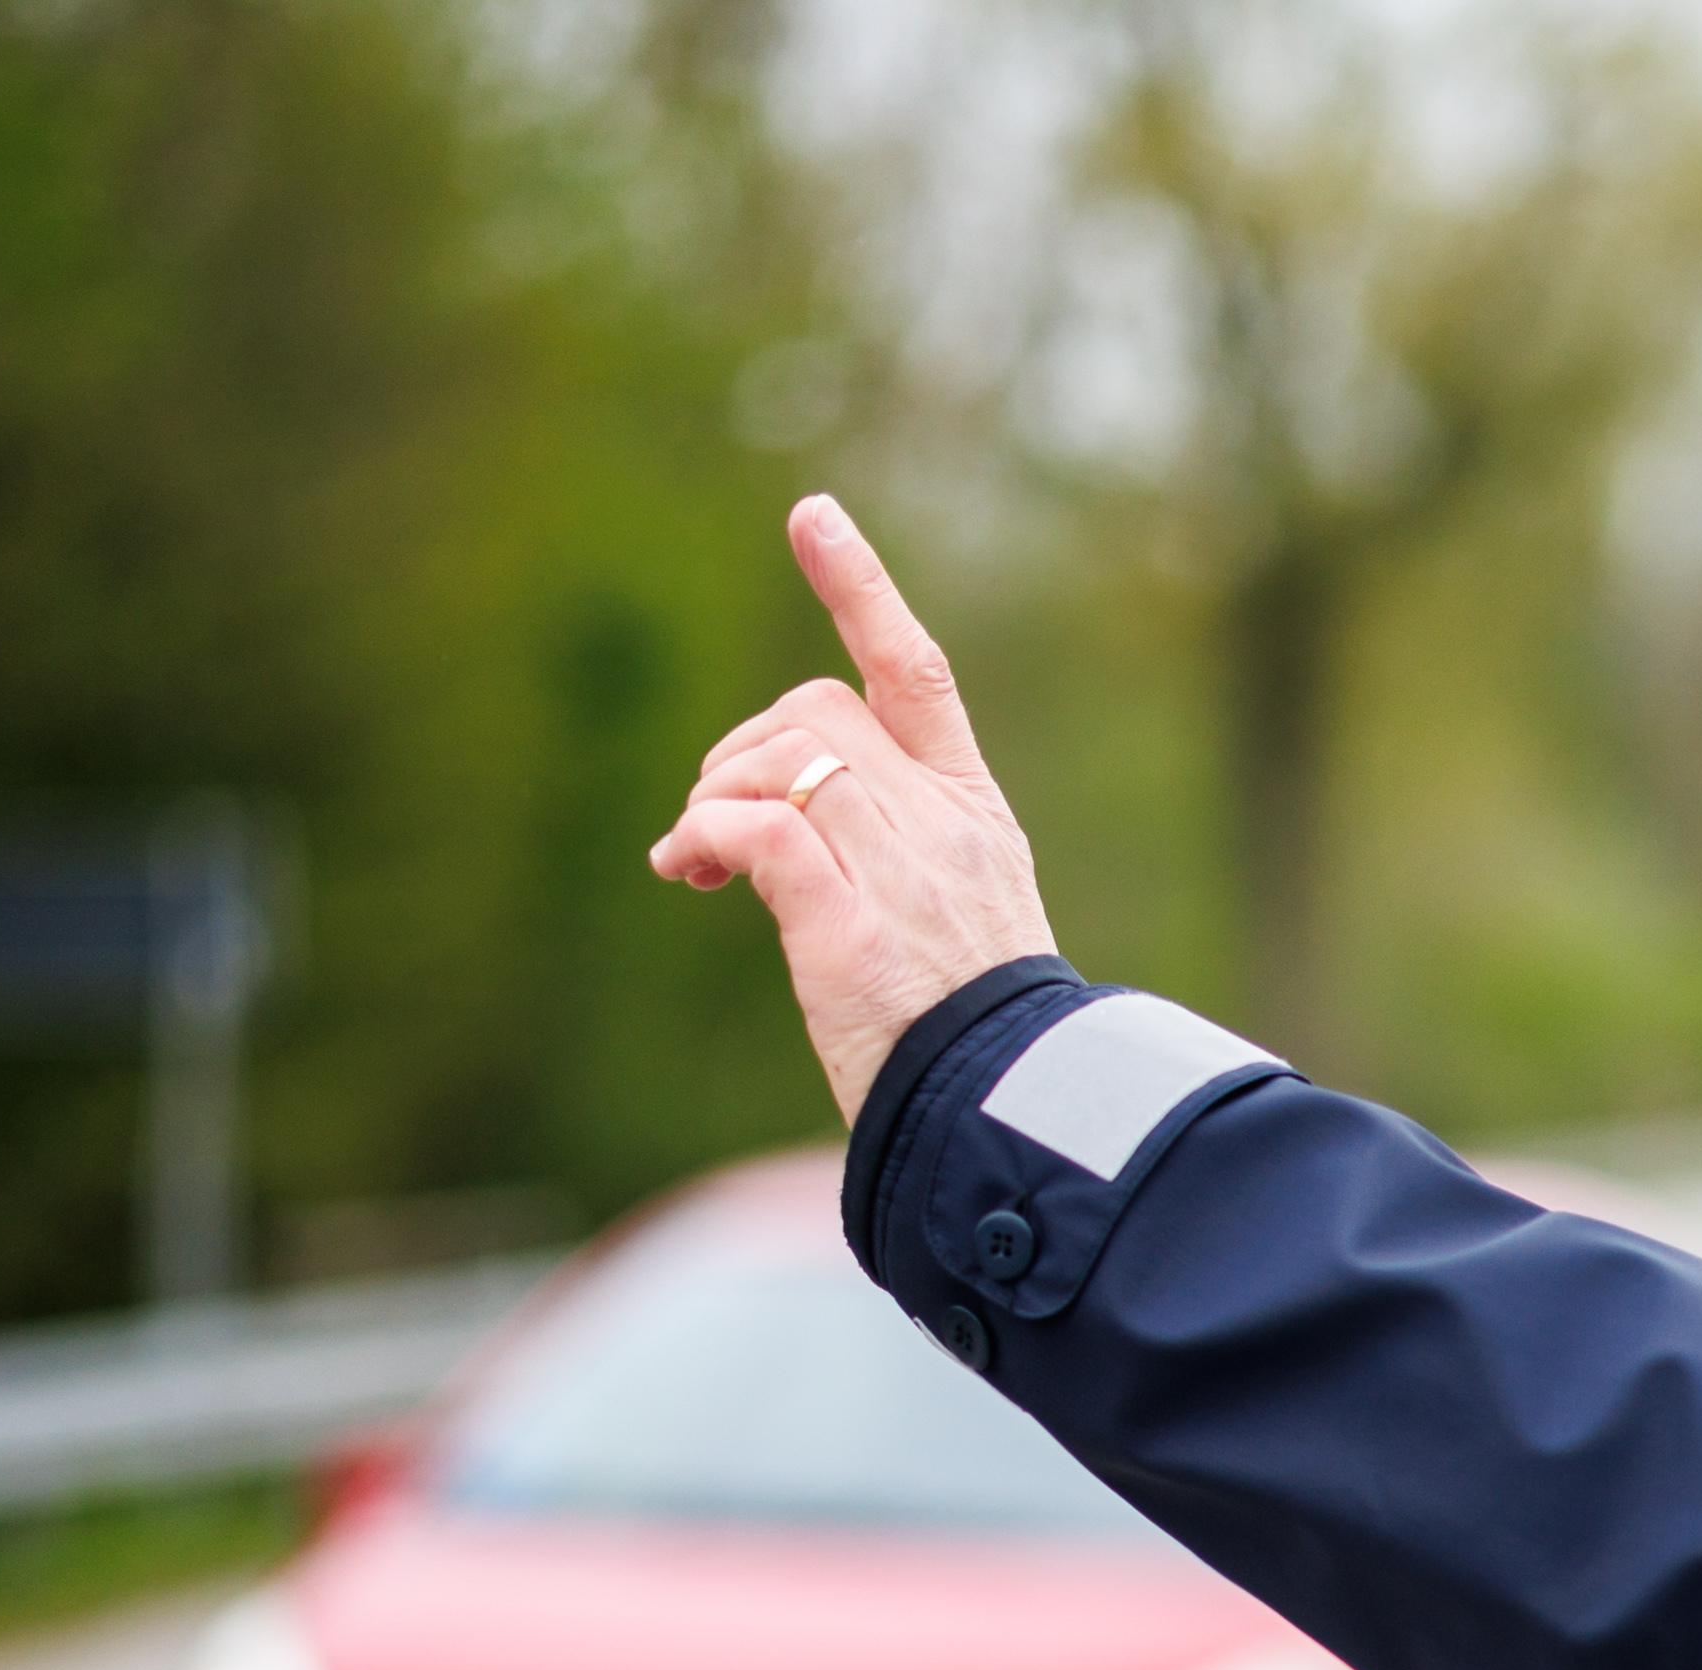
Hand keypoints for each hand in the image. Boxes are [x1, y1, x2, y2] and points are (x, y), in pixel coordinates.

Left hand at [649, 496, 1060, 1125]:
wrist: (1008, 1122)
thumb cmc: (973, 1045)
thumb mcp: (950, 927)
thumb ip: (884, 858)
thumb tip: (756, 840)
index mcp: (975, 818)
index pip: (917, 673)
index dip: (861, 588)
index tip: (810, 515)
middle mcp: (942, 826)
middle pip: (816, 712)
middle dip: (744, 751)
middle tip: (711, 832)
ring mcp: (899, 871)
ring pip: (782, 759)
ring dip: (716, 796)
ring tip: (698, 863)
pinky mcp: (849, 927)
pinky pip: (758, 827)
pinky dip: (709, 834)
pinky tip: (692, 873)